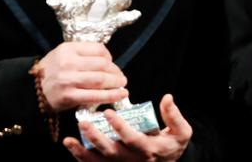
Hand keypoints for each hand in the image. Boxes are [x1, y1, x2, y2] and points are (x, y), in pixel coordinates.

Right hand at [38, 42, 128, 111]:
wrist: (31, 90)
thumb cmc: (51, 71)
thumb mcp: (63, 54)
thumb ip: (83, 54)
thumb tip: (109, 61)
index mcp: (68, 49)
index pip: (98, 49)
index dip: (110, 57)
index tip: (112, 64)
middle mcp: (68, 63)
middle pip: (102, 65)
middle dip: (116, 72)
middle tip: (121, 78)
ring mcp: (68, 80)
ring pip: (100, 80)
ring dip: (116, 83)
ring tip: (123, 86)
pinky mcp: (69, 96)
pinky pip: (94, 96)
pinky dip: (110, 96)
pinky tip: (119, 95)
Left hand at [64, 94, 191, 161]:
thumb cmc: (172, 145)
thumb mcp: (181, 132)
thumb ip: (174, 115)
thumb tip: (167, 97)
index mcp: (148, 150)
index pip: (132, 139)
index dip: (119, 126)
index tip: (108, 112)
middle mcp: (133, 161)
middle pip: (111, 152)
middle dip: (96, 138)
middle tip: (84, 123)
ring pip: (99, 161)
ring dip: (83, 151)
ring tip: (70, 139)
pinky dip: (80, 156)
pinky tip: (70, 145)